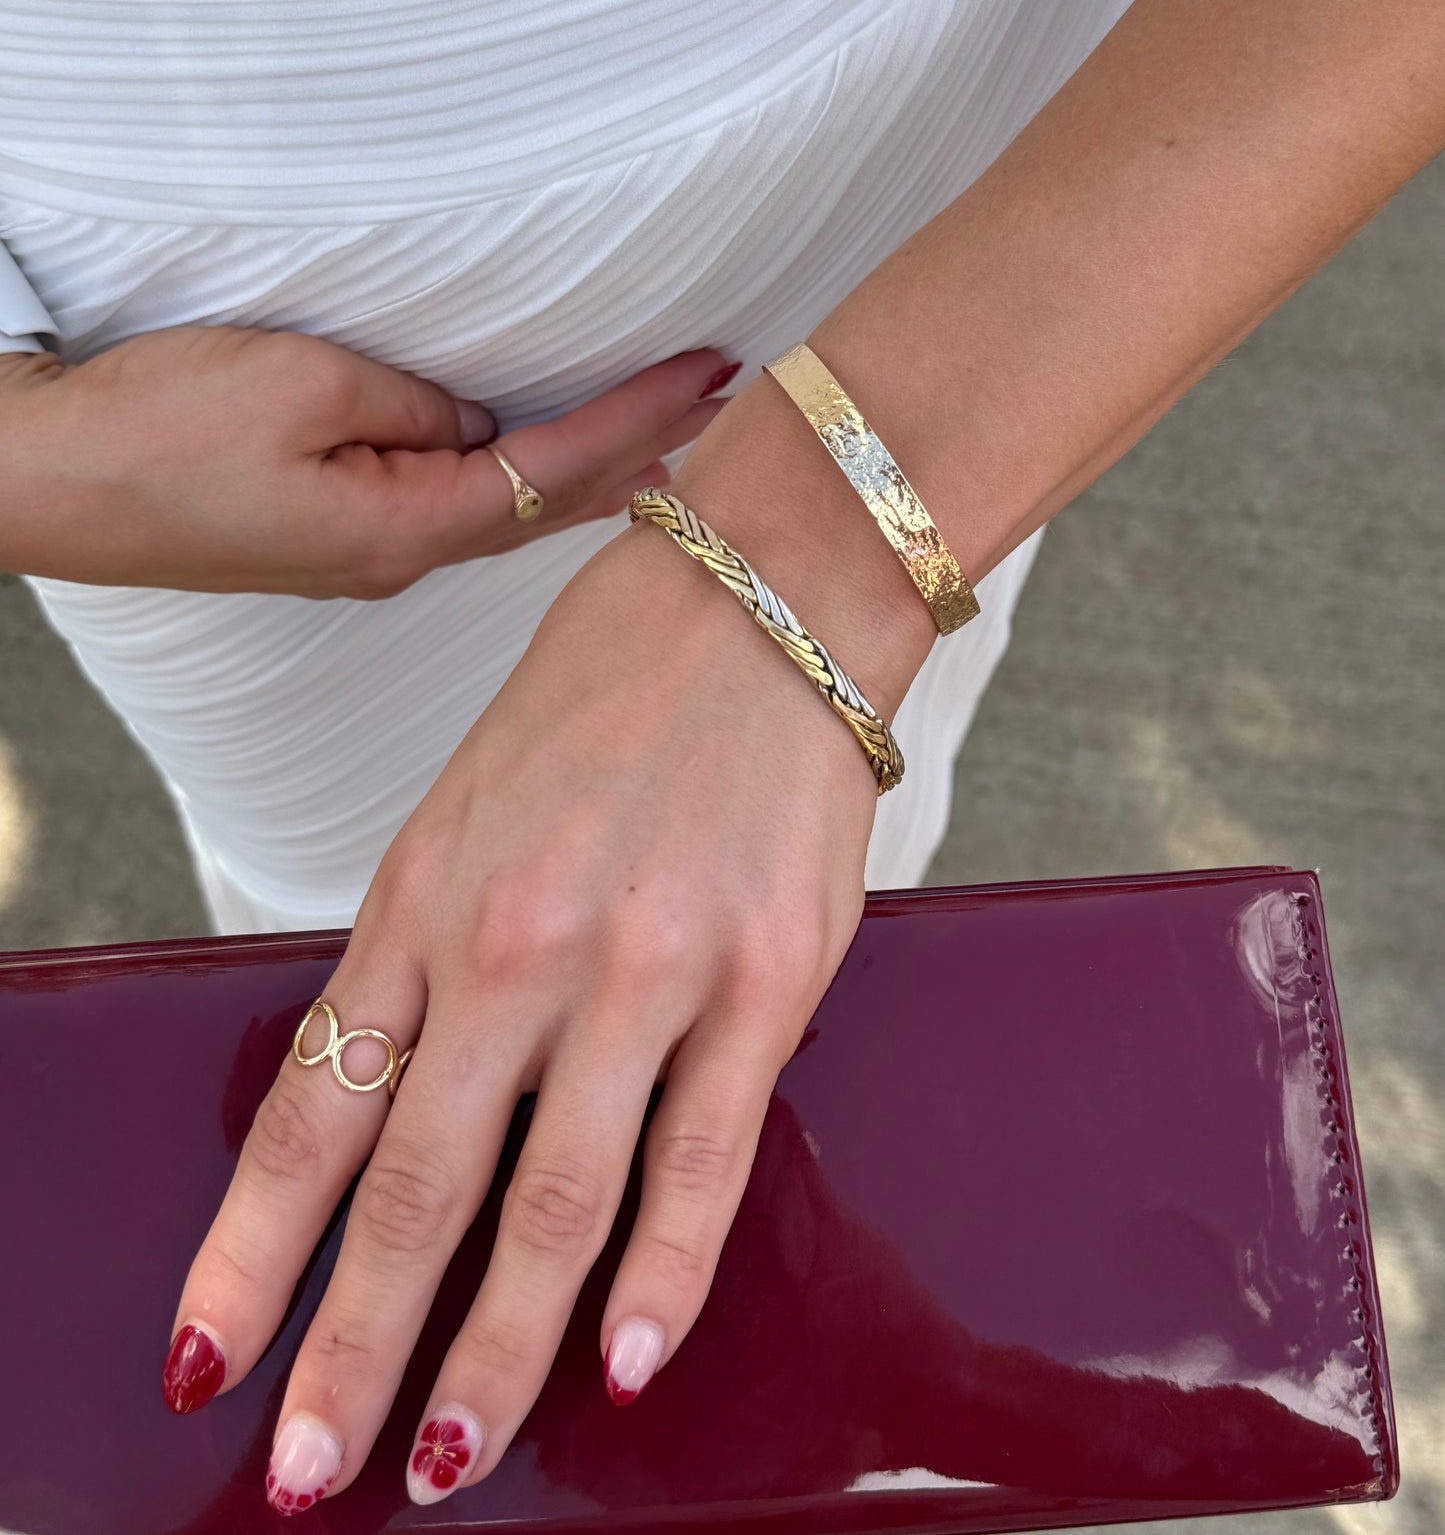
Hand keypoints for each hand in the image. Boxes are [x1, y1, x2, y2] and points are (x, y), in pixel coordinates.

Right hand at [0, 326, 738, 595]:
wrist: (42, 483)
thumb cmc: (157, 432)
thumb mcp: (301, 385)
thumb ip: (415, 406)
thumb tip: (484, 422)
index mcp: (403, 528)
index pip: (558, 470)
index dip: (641, 417)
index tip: (712, 372)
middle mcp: (397, 559)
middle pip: (551, 508)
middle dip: (643, 454)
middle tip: (726, 406)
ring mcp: (364, 558)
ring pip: (510, 515)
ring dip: (594, 476)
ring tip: (674, 447)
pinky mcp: (331, 541)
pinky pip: (458, 512)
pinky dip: (526, 486)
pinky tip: (550, 479)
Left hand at [160, 448, 897, 1511]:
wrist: (760, 598)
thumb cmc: (606, 692)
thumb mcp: (465, 809)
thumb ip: (427, 956)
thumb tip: (387, 1102)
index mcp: (427, 898)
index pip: (314, 1109)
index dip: (252, 1254)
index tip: (206, 1357)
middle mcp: (520, 945)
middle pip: (416, 1190)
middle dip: (353, 1350)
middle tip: (311, 1473)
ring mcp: (648, 968)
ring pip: (555, 1204)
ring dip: (496, 1354)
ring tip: (448, 1456)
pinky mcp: (766, 980)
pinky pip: (703, 1160)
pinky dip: (660, 1277)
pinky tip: (624, 1359)